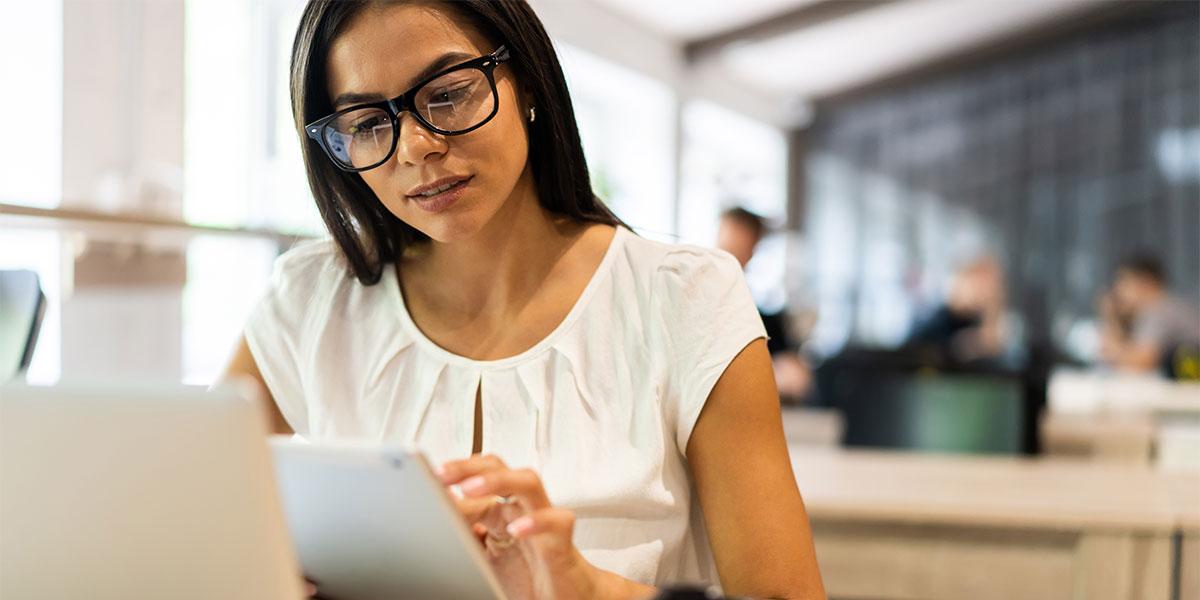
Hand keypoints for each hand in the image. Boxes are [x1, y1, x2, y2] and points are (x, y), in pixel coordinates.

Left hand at [437, 454, 650, 599]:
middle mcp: (522, 509)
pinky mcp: (561, 543)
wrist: (569, 598)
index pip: (478, 478)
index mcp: (501, 511)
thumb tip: (436, 519)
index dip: (453, 477)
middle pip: (500, 468)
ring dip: (499, 480)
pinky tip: (516, 529)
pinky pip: (556, 521)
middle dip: (469, 466)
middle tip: (442, 473)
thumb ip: (465, 535)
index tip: (425, 482)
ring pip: (529, 482)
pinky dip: (536, 522)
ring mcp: (544, 522)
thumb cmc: (528, 578)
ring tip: (471, 487)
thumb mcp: (484, 557)